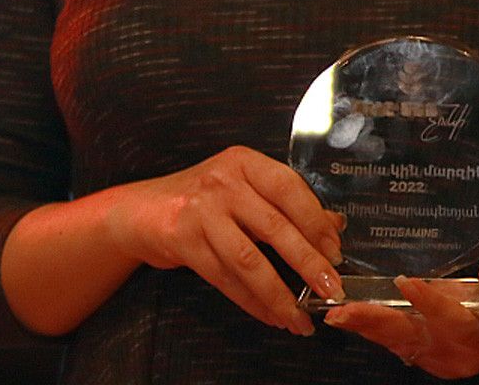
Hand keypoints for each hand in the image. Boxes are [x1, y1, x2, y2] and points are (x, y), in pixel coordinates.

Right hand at [101, 145, 343, 335]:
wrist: (142, 210)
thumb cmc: (202, 198)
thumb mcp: (244, 187)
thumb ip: (284, 202)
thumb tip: (334, 224)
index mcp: (245, 163)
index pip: (290, 189)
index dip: (316, 221)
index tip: (336, 250)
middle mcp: (224, 183)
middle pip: (275, 227)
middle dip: (307, 262)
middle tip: (329, 287)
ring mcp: (202, 212)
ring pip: (249, 260)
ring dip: (278, 294)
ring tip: (299, 316)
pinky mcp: (184, 241)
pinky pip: (225, 278)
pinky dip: (251, 301)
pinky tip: (269, 314)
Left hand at [323, 262, 478, 376]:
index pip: (452, 319)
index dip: (428, 300)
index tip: (404, 282)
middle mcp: (457, 354)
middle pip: (412, 337)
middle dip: (375, 323)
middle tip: (344, 311)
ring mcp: (441, 360)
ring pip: (399, 342)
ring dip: (367, 328)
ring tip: (338, 314)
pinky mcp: (429, 357)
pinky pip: (398, 344)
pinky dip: (375, 331)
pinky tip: (354, 319)